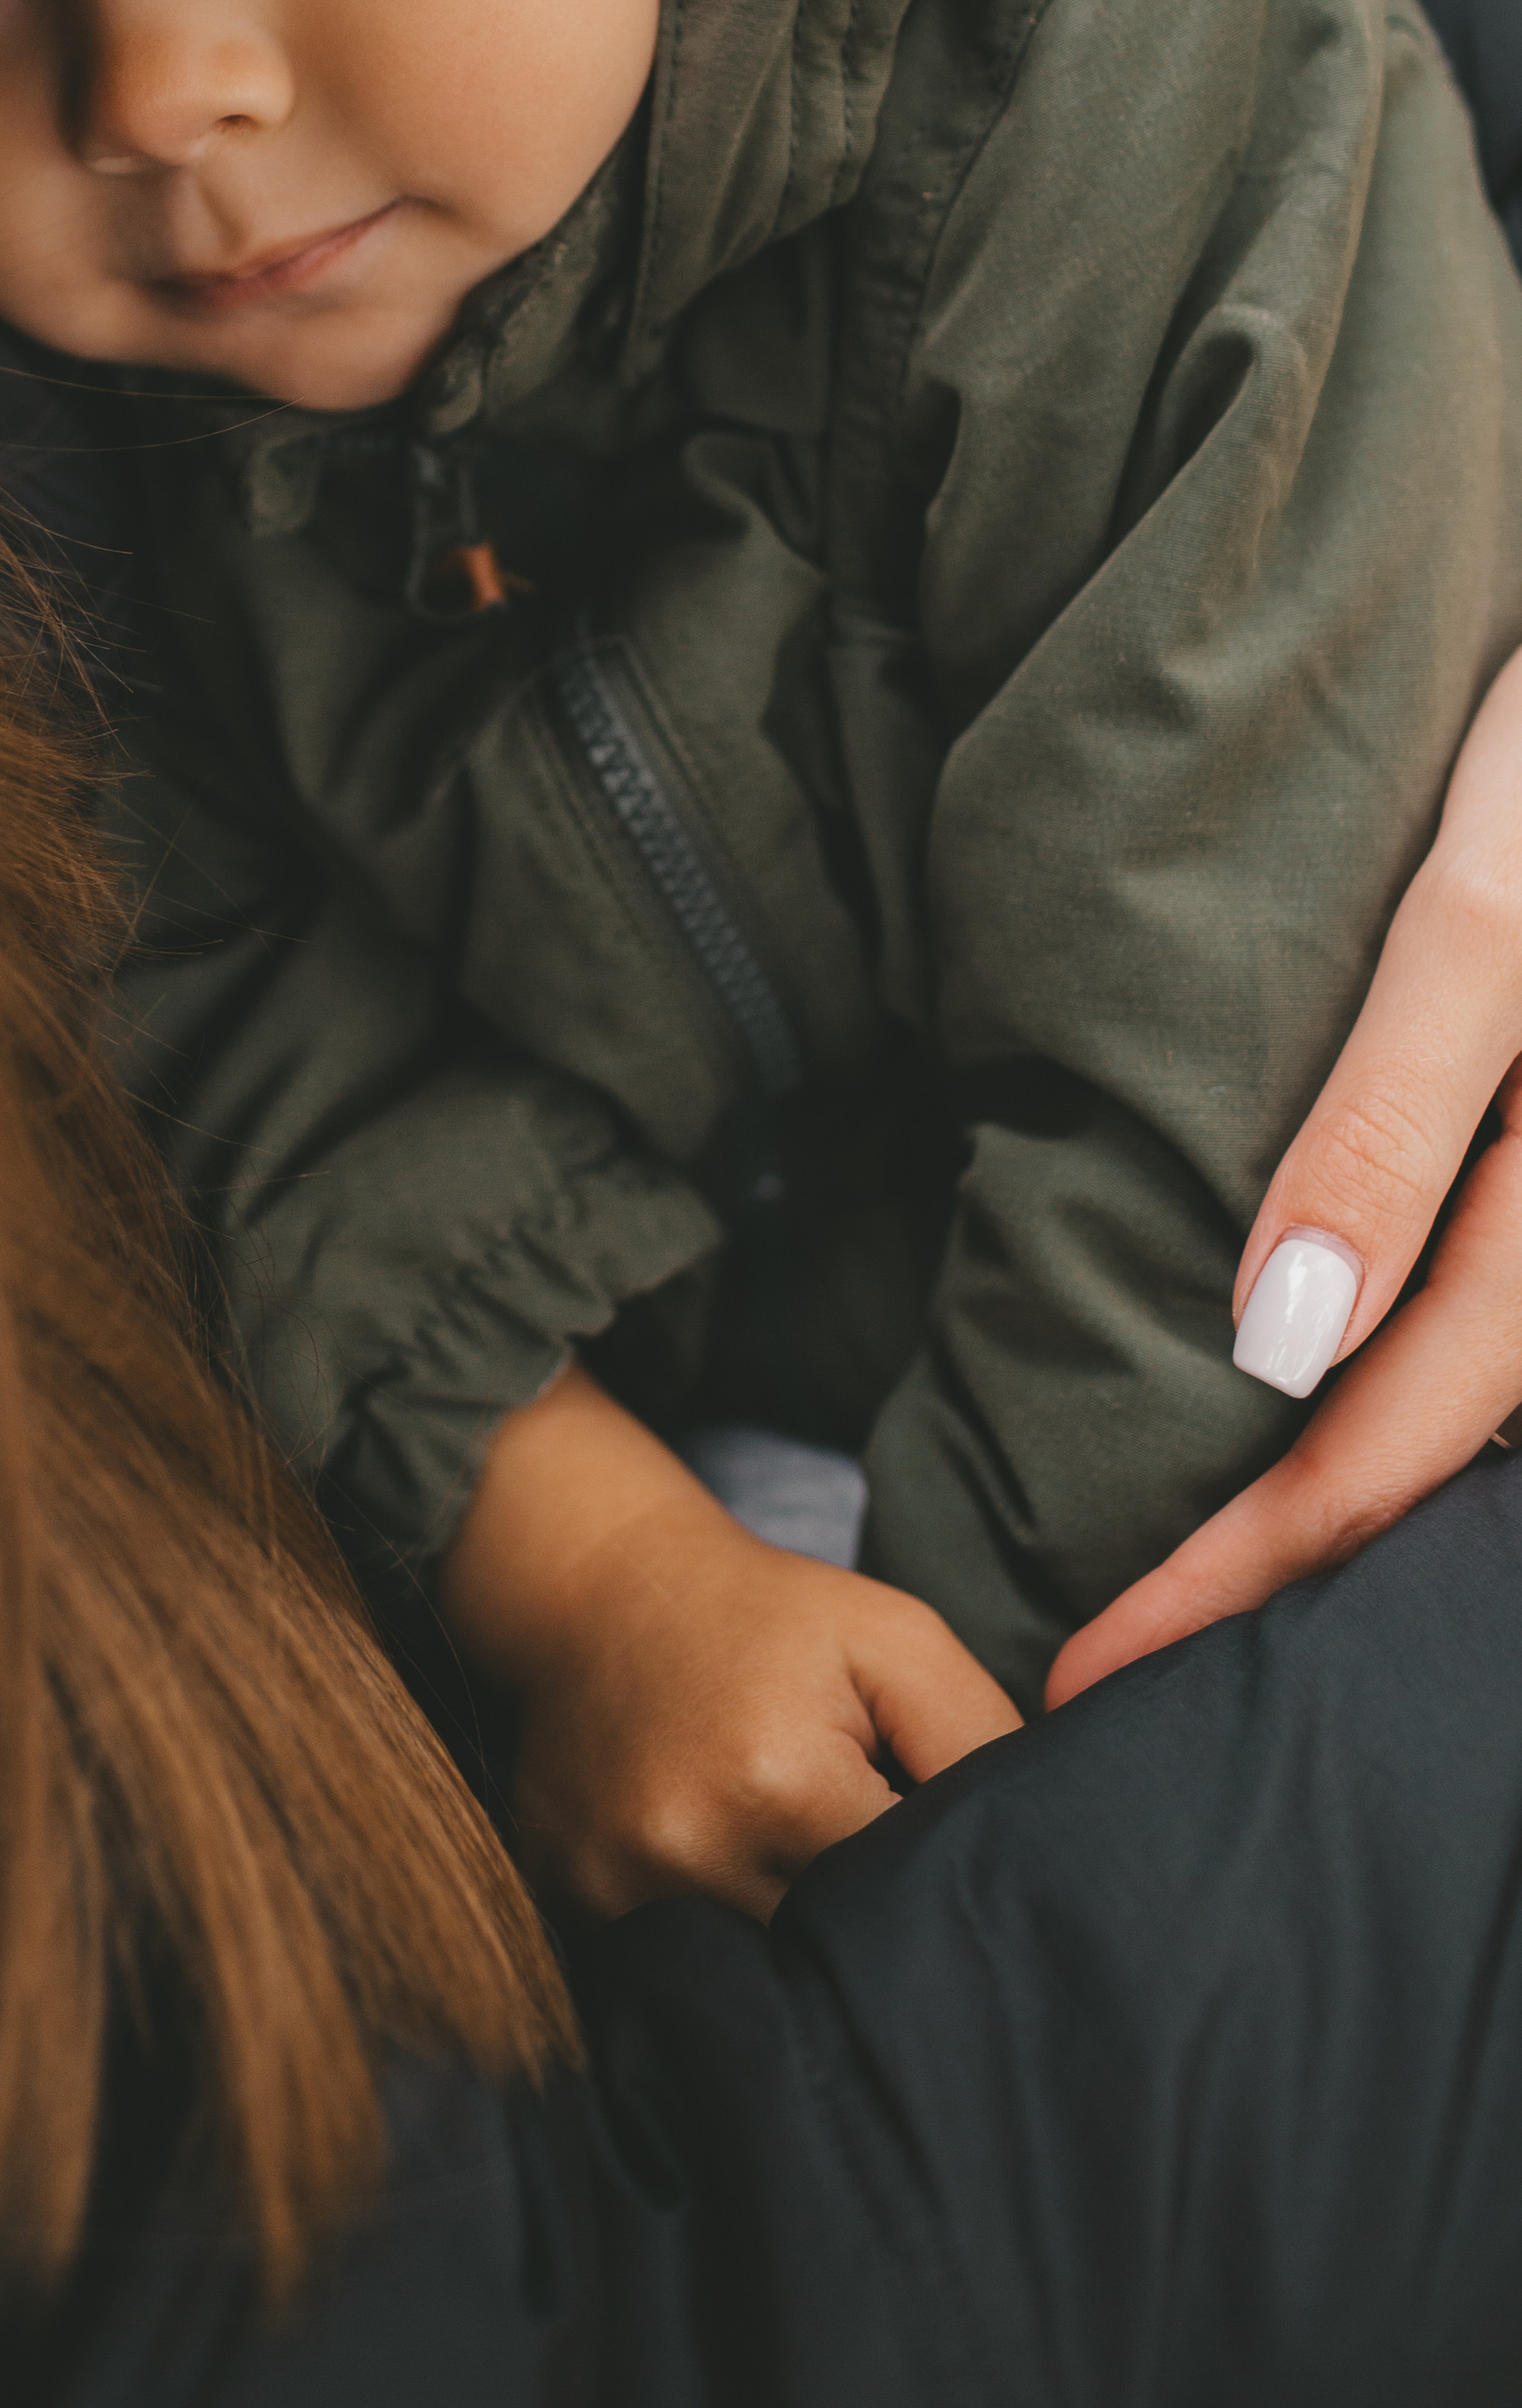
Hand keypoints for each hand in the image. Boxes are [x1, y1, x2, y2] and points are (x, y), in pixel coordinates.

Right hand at [438, 1365, 1017, 1919]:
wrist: (603, 1593)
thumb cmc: (768, 1619)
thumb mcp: (897, 1641)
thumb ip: (982, 1738)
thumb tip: (1057, 1843)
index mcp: (780, 1783)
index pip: (907, 1898)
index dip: (936, 1882)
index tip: (937, 1857)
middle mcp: (690, 1852)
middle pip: (832, 1955)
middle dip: (871, 1925)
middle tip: (874, 1869)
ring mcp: (619, 1891)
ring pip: (760, 1978)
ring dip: (796, 1945)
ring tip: (800, 1870)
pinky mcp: (579, 1907)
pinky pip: (682, 1968)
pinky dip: (720, 1938)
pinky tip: (728, 1872)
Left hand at [1047, 646, 1521, 1709]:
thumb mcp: (1488, 912)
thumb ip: (1395, 1117)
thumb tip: (1283, 1347)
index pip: (1396, 1439)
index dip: (1249, 1564)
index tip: (1098, 1664)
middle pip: (1431, 1451)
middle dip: (1274, 1573)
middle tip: (1106, 1670)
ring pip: (1466, 1402)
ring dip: (1331, 1510)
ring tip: (1183, 1592)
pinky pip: (1477, 1317)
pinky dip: (1382, 1400)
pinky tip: (1285, 1425)